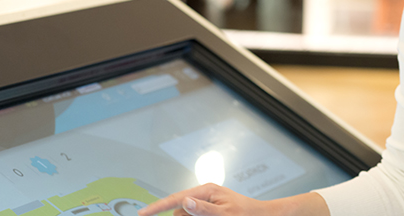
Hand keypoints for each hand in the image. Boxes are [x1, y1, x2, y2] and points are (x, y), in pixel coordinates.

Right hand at [137, 183, 269, 215]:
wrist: (260, 215)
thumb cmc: (245, 213)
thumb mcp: (224, 213)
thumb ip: (203, 209)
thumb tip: (185, 202)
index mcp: (206, 190)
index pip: (176, 198)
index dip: (157, 206)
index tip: (142, 213)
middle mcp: (204, 194)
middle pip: (179, 210)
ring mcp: (205, 202)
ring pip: (185, 215)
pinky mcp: (207, 210)